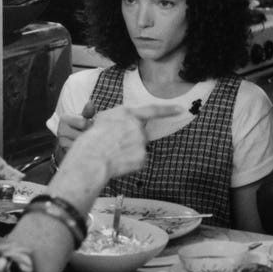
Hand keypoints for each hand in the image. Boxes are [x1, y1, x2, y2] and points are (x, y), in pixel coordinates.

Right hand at [61, 104, 180, 179]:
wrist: (92, 157)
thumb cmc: (93, 138)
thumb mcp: (104, 118)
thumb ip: (120, 118)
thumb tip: (127, 122)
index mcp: (128, 114)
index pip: (153, 110)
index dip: (168, 110)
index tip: (180, 109)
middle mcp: (138, 127)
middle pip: (140, 132)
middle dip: (131, 138)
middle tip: (114, 143)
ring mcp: (141, 143)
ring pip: (139, 147)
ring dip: (129, 150)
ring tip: (112, 152)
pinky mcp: (142, 157)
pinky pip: (138, 160)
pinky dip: (129, 162)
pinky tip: (118, 161)